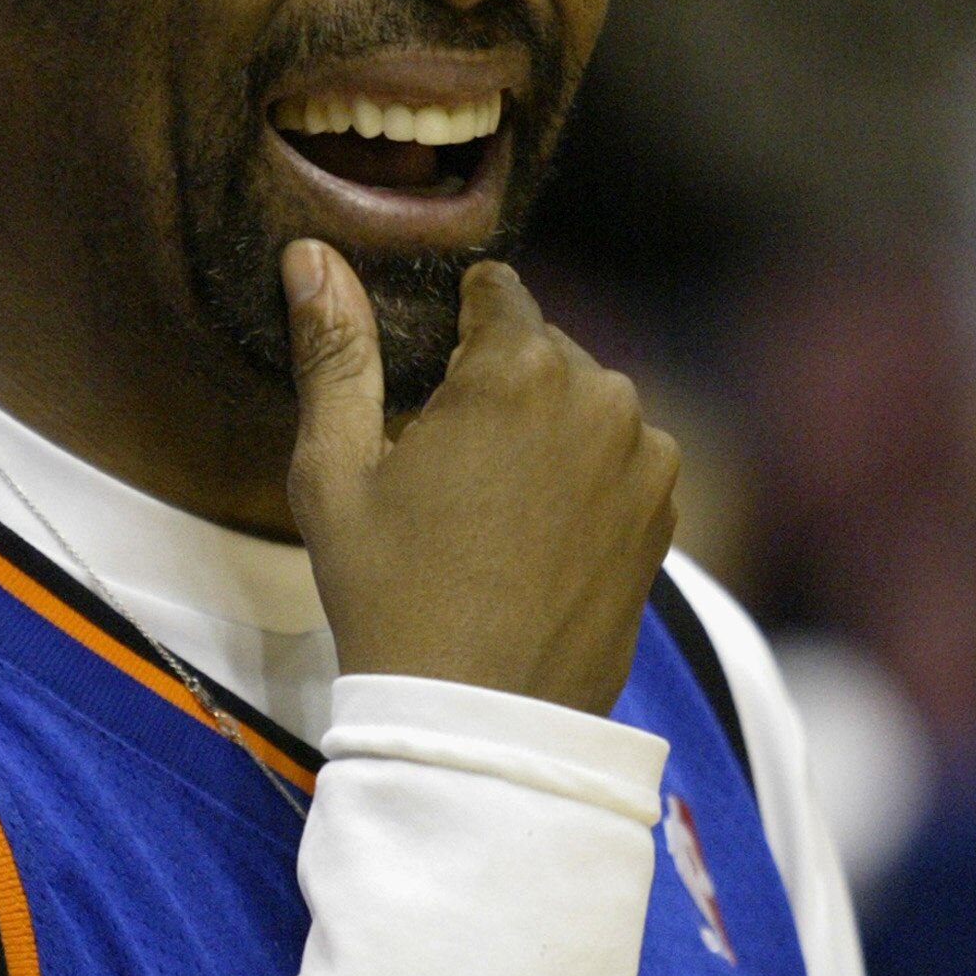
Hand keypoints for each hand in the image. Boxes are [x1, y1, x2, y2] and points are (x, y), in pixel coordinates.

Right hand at [282, 242, 679, 714]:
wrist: (479, 720)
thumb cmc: (389, 595)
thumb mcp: (334, 472)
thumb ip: (333, 351)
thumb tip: (310, 255)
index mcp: (518, 369)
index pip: (495, 292)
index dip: (452, 329)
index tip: (424, 385)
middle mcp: (601, 396)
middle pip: (543, 351)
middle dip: (499, 387)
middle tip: (443, 470)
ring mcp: (646, 457)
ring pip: (584, 407)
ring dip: (544, 435)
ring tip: (488, 514)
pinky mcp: (665, 514)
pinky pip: (617, 463)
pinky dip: (581, 483)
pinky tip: (532, 542)